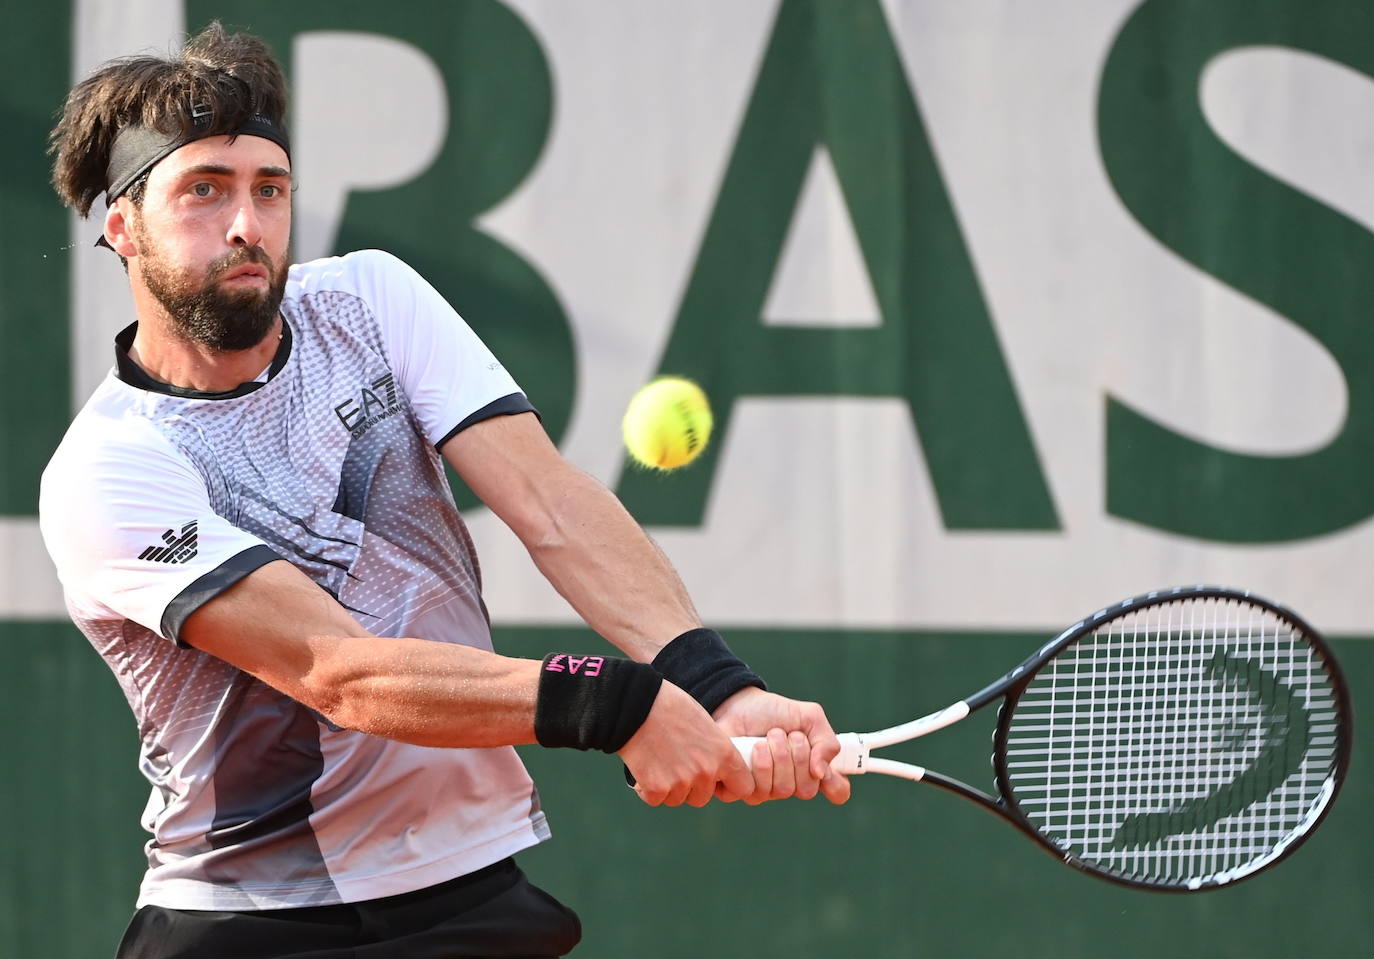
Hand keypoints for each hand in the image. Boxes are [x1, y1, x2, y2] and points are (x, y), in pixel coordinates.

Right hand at [618, 681, 753, 806]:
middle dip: (691, 787)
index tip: (717, 780)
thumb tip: (714, 771)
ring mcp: (681, 783)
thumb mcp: (705, 724)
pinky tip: (644, 766)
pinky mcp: (657, 789)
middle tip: (676, 764)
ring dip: (669, 788)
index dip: (729, 785)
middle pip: (703, 797)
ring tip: (659, 759)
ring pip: (678, 799)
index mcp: (723, 754)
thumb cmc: (670, 707)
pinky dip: (648, 789)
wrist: (636, 704)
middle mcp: (706, 772)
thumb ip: (713, 751)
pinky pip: (656, 799)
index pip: (743, 787)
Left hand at [712, 688, 850, 805]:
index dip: (836, 784)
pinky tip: (754, 748)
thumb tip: (821, 773)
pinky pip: (758, 790)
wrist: (738, 704)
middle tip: (788, 735)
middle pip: (807, 790)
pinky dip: (759, 763)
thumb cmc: (775, 712)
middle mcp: (793, 782)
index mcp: (814, 767)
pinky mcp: (744, 789)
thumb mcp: (810, 717)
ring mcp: (769, 789)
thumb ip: (826, 742)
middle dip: (799, 756)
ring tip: (769, 737)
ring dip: (778, 756)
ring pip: (783, 789)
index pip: (837, 791)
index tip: (825, 768)